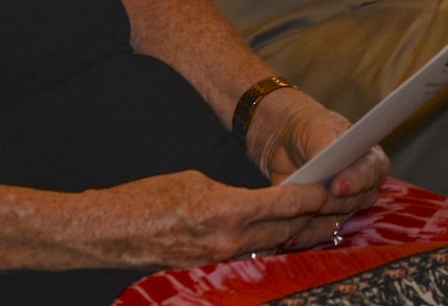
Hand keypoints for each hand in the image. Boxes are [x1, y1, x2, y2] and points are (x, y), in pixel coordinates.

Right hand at [74, 169, 330, 267]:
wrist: (111, 231)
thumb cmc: (147, 198)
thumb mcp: (194, 180)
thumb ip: (229, 194)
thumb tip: (252, 203)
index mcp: (225, 210)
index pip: (282, 204)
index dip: (310, 197)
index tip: (328, 188)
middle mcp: (227, 239)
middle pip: (284, 230)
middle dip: (312, 218)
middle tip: (336, 206)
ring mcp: (218, 258)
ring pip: (269, 246)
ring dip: (295, 234)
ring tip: (318, 224)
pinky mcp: (209, 267)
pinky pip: (248, 255)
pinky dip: (268, 246)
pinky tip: (280, 238)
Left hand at [243, 87, 385, 249]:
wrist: (288, 143)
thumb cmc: (310, 128)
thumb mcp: (317, 128)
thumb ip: (324, 145)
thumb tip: (323, 161)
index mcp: (371, 159)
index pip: (371, 173)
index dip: (355, 181)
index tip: (337, 186)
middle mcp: (363, 187)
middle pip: (352, 202)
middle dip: (330, 203)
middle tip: (310, 201)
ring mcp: (345, 207)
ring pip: (334, 221)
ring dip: (314, 220)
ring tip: (293, 214)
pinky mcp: (325, 221)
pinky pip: (317, 233)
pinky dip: (303, 234)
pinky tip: (288, 233)